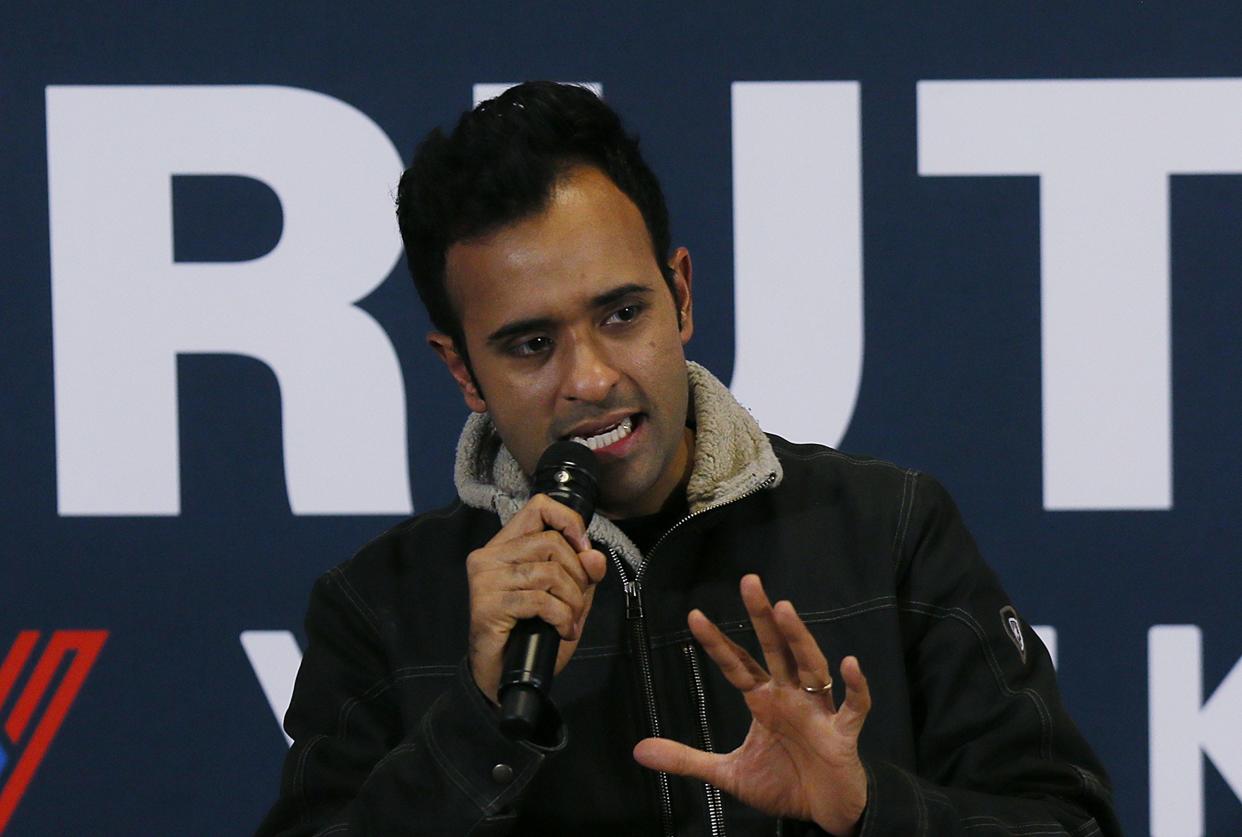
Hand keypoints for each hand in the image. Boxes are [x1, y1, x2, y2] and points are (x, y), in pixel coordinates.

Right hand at [466, 494, 607, 703]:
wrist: (500, 677)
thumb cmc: (530, 635)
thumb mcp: (566, 599)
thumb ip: (582, 575)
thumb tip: (594, 557)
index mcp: (506, 545)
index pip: (539, 507)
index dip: (569, 522)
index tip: (584, 551)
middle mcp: (490, 556)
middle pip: (551, 543)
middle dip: (577, 575)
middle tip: (577, 603)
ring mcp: (485, 579)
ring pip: (549, 572)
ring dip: (572, 601)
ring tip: (570, 620)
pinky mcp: (487, 604)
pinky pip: (541, 600)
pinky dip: (562, 618)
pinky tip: (562, 631)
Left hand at [632, 574, 870, 835]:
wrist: (825, 812)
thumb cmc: (783, 783)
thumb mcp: (729, 773)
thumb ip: (687, 760)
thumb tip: (639, 751)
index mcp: (764, 701)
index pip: (737, 665)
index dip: (717, 643)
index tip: (694, 615)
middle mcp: (791, 697)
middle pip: (776, 650)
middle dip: (762, 617)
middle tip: (749, 581)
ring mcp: (819, 711)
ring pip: (811, 667)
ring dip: (799, 639)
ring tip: (785, 610)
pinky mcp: (843, 733)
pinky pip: (853, 706)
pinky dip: (855, 687)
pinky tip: (849, 664)